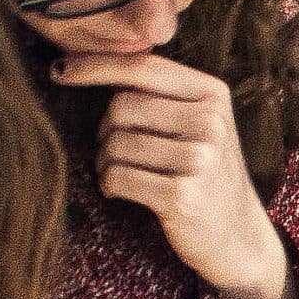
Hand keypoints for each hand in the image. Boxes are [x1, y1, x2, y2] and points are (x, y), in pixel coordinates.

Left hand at [55, 52, 291, 298]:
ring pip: (115, 143)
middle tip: (119, 151)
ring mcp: (200, 159)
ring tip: (128, 175)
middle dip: (106, 130)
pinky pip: (116, 177)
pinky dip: (110, 186)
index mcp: (213, 94)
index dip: (94, 65)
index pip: (142, 66)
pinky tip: (126, 193)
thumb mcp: (200, 124)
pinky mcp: (182, 196)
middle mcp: (211, 122)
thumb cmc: (205, 174)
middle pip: (121, 106)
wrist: (239, 237)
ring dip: (107, 162)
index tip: (59, 70)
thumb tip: (86, 61)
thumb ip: (161, 91)